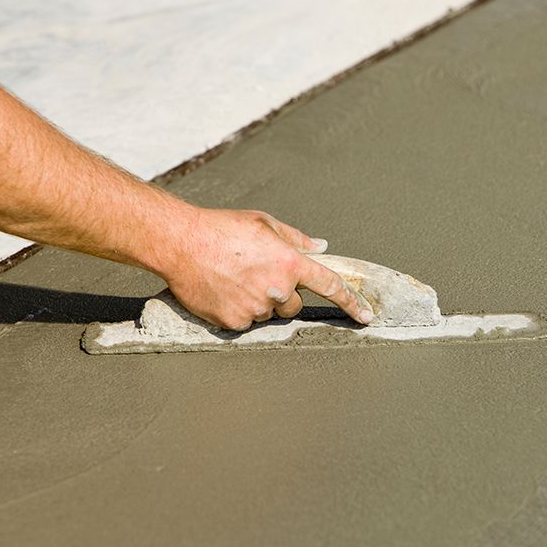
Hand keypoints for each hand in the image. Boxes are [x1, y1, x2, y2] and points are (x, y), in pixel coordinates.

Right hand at [162, 207, 373, 330]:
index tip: (366, 315)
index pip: (330, 285)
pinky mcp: (235, 322)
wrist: (181, 243)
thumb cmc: (221, 228)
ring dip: (258, 301)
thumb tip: (321, 247)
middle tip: (256, 274)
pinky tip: (223, 290)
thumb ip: (296, 239)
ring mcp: (256, 308)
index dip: (352, 302)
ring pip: (268, 313)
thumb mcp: (265, 224)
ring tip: (234, 278)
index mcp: (290, 262)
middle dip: (282, 294)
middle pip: (293, 304)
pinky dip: (238, 310)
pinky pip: (246, 322)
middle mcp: (277, 288)